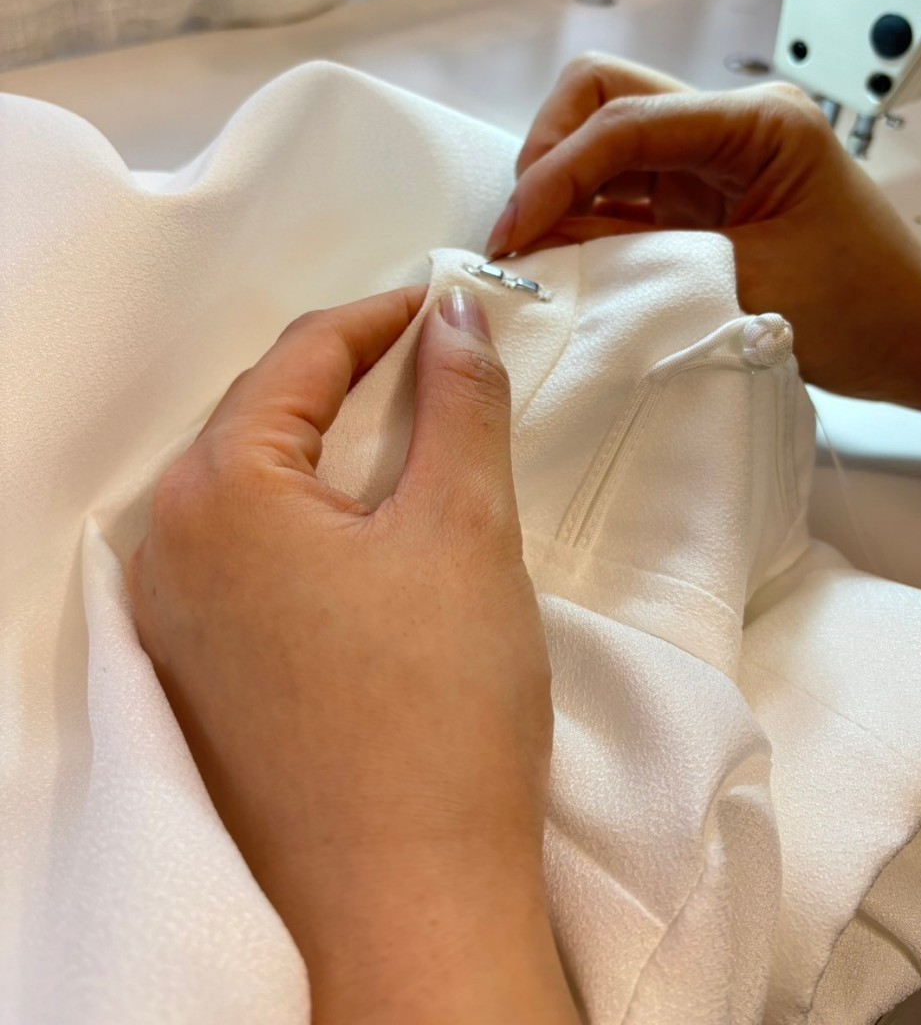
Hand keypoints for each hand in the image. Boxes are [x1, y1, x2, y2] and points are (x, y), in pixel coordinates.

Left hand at [127, 287, 578, 1024]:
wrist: (407, 904)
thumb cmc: (440, 710)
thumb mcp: (465, 528)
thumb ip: (459, 401)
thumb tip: (456, 315)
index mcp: (217, 491)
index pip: (300, 357)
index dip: (384, 317)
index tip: (448, 303)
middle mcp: (167, 547)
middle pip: (264, 415)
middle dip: (353, 379)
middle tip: (440, 367)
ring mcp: (172, 617)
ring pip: (253, 485)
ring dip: (330, 450)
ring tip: (414, 442)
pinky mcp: (198, 671)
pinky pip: (246, 553)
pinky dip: (308, 518)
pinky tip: (368, 533)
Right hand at [487, 53, 920, 417]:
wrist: (908, 338)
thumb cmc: (858, 311)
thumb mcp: (741, 285)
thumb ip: (637, 260)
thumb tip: (542, 248)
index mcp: (759, 123)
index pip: (625, 119)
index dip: (556, 172)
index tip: (515, 233)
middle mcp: (729, 122)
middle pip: (603, 92)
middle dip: (550, 150)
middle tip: (523, 226)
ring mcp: (710, 155)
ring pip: (602, 135)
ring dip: (559, 185)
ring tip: (533, 250)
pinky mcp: (696, 194)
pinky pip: (618, 187)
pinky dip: (581, 217)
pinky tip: (562, 258)